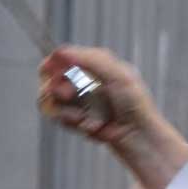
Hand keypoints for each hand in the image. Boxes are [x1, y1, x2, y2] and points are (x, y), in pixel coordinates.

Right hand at [38, 46, 187, 188]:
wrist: (139, 137)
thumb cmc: (134, 104)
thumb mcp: (117, 75)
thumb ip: (89, 59)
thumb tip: (59, 51)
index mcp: (97, 66)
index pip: (62, 59)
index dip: (51, 65)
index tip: (48, 70)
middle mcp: (86, 81)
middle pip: (52, 80)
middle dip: (60, 89)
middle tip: (69, 95)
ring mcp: (81, 101)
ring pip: (53, 101)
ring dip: (70, 111)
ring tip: (86, 118)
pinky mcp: (79, 120)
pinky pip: (61, 118)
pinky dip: (74, 123)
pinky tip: (92, 127)